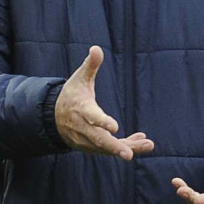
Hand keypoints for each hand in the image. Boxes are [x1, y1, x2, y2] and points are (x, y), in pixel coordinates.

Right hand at [55, 45, 154, 160]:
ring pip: (108, 148)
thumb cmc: (72, 95)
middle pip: (99, 140)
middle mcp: (84, 129)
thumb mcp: (79, 79)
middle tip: (128, 155)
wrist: (55, 118)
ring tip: (148, 145)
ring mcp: (88, 141)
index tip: (114, 127)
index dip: (102, 122)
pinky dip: (127, 145)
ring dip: (128, 147)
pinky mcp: (93, 147)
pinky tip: (143, 141)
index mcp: (82, 110)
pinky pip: (111, 149)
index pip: (92, 118)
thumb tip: (97, 48)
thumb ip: (90, 66)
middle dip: (115, 147)